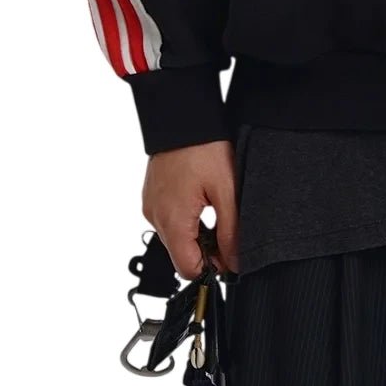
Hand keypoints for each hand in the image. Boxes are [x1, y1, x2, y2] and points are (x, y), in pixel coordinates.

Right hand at [142, 138, 239, 278]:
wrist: (182, 116)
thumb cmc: (204, 148)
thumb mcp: (227, 191)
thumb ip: (230, 231)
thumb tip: (234, 263)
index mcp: (172, 221)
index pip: (187, 269)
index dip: (211, 269)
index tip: (230, 256)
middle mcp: (155, 217)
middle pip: (181, 254)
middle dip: (206, 251)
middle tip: (229, 230)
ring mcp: (151, 206)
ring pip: (176, 238)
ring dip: (197, 235)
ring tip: (217, 210)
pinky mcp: (152, 196)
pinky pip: (169, 220)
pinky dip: (186, 220)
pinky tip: (202, 202)